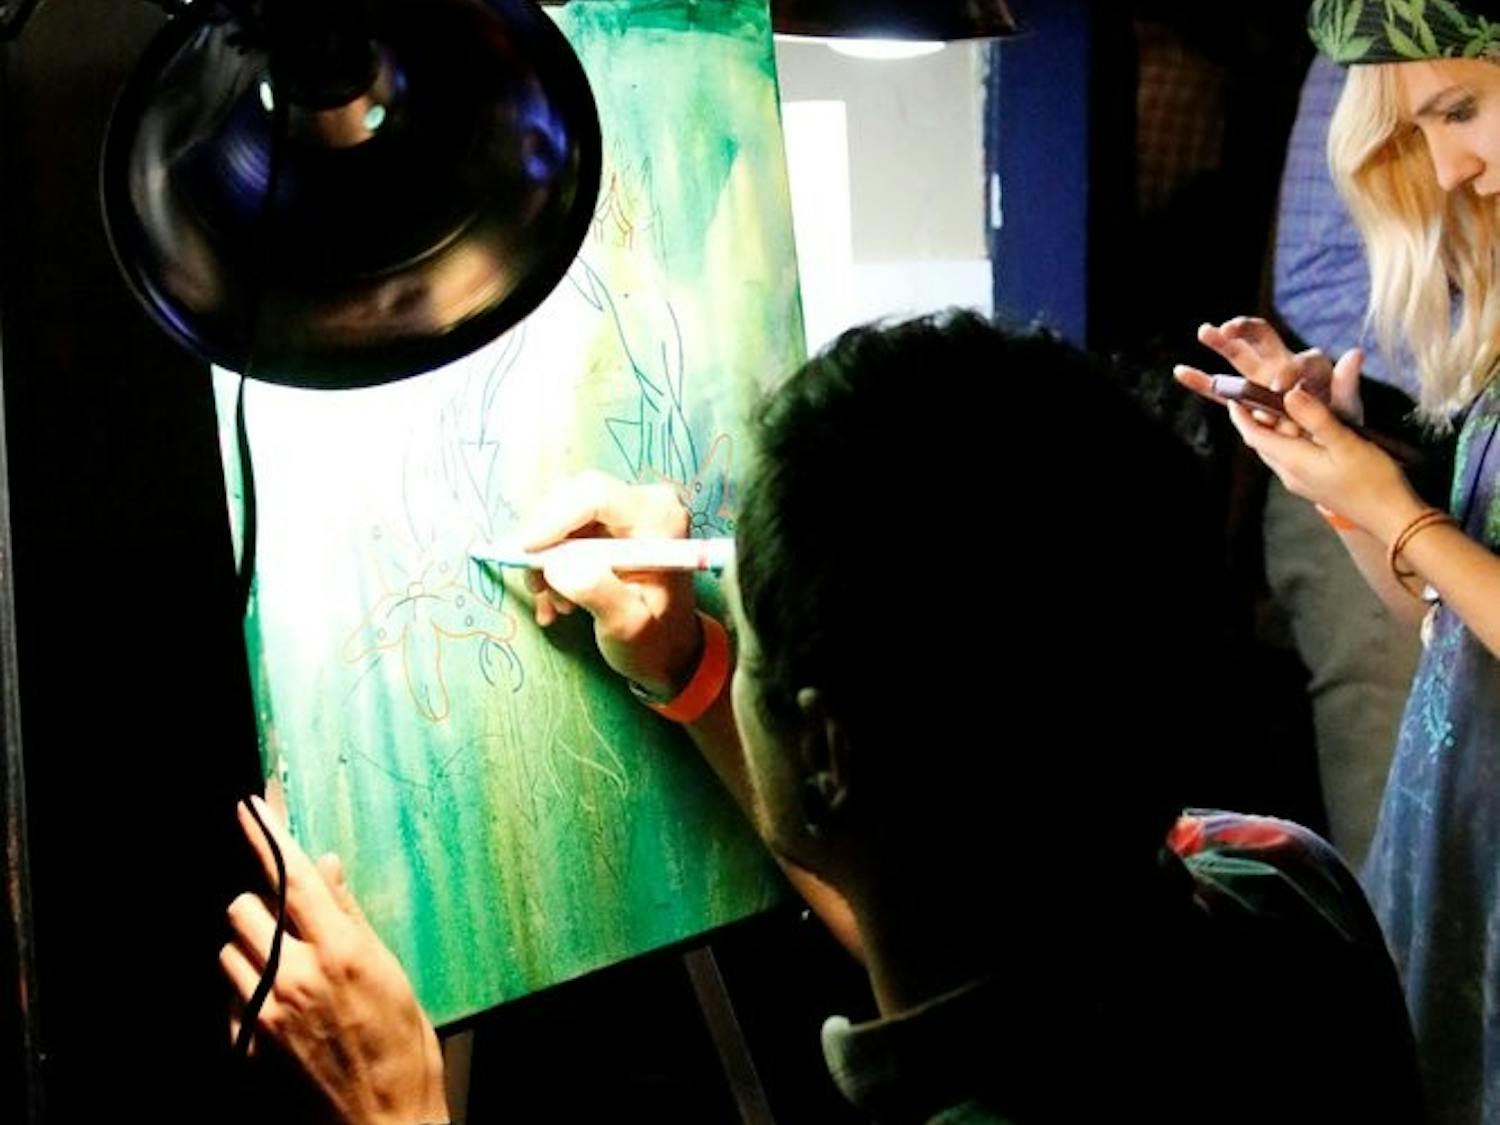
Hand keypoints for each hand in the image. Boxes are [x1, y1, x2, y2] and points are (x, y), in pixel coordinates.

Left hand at [221, 797, 447, 1124]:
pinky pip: (227, 998)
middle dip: (260, 907)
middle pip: (243, 909)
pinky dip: (246, 993)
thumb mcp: (393, 975)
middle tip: (288, 924)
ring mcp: (265, 1014)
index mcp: (342, 952)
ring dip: (250, 951)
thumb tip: (326, 869)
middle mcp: (296, 977)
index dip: (266, 836)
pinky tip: (279, 1012)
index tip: (248, 809)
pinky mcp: (246, 1046)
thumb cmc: (403, 1052)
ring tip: (286, 973)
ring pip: (228, 952)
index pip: (292, 877)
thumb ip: (352, 919)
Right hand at [518, 470, 701, 697]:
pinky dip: (550, 563)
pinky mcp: (609, 523)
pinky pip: (562, 529)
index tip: (526, 551)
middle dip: (546, 543)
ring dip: (546, 559)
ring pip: (560, 513)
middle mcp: (645, 503)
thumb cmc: (655, 640)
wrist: (667, 650)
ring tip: (555, 603)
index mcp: (659, 518)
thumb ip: (597, 592)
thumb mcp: (628, 625)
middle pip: (571, 497)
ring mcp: (626, 510)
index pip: (595, 494)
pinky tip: (555, 599)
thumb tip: (557, 563)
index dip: (553, 518)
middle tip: (538, 589)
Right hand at [1174, 316, 1364, 434]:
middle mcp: (1283, 365)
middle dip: (1244, 330)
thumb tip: (1354, 354)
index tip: (1279, 389)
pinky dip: (1202, 381)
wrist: (1322, 444)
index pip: (1300, 360)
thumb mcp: (1347, 409)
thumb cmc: (1337, 424)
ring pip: (1238, 355)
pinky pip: (1220, 389)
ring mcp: (1260, 379)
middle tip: (1228, 329)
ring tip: (1205, 331)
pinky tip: (1181, 372)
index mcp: (1310, 368)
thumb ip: (1346, 385)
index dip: (1289, 371)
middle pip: (1262, 338)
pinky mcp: (1245, 398)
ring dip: (1220, 342)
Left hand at [1227, 382, 1423, 540]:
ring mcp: (1301, 482)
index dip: (1240, 415)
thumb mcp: (1345, 442)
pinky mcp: (1313, 485)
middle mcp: (1290, 474)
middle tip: (1260, 393)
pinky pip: (1291, 458)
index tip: (1234, 395)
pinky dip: (1290, 439)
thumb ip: (1315, 417)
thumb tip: (1289, 394)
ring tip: (1283, 405)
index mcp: (1292, 461)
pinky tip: (1306, 428)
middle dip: (1256, 418)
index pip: (1253, 435)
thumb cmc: (1373, 479)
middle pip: (1262, 442)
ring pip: (1276, 450)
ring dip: (1275, 429)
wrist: (1391, 517)